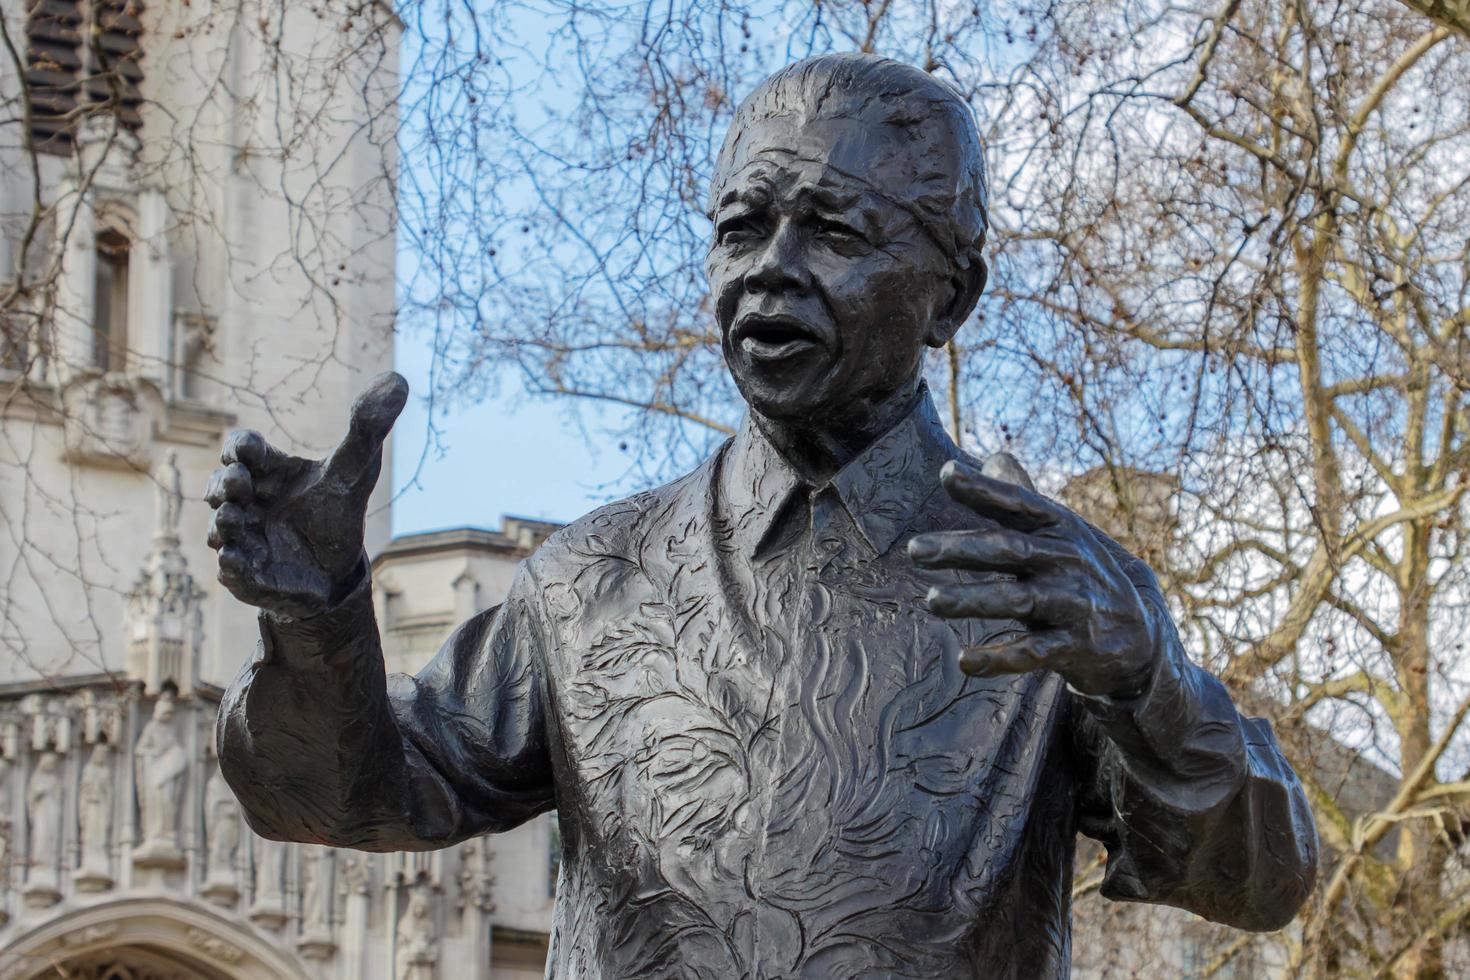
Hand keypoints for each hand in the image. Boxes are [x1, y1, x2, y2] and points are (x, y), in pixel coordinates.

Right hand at [205, 372, 407, 619]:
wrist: (335, 570)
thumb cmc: (336, 510)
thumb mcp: (356, 468)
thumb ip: (369, 427)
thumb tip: (397, 379)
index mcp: (267, 471)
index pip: (240, 448)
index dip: (240, 448)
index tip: (251, 453)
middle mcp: (246, 502)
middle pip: (220, 486)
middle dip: (224, 484)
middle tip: (240, 487)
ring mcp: (242, 538)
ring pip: (219, 528)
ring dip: (224, 523)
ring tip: (237, 519)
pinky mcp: (246, 575)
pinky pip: (228, 570)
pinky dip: (232, 565)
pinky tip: (239, 560)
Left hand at [908, 458, 1156, 698]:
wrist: (1142, 637)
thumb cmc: (1084, 575)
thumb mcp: (1064, 533)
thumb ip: (1024, 499)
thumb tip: (995, 455)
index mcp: (1061, 529)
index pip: (1020, 503)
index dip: (985, 489)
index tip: (947, 474)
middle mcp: (1067, 562)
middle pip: (1009, 550)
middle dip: (961, 548)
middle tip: (915, 549)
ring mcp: (1072, 606)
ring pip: (1017, 600)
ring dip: (972, 599)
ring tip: (931, 599)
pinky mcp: (1074, 648)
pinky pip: (1032, 654)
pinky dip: (999, 659)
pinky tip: (964, 662)